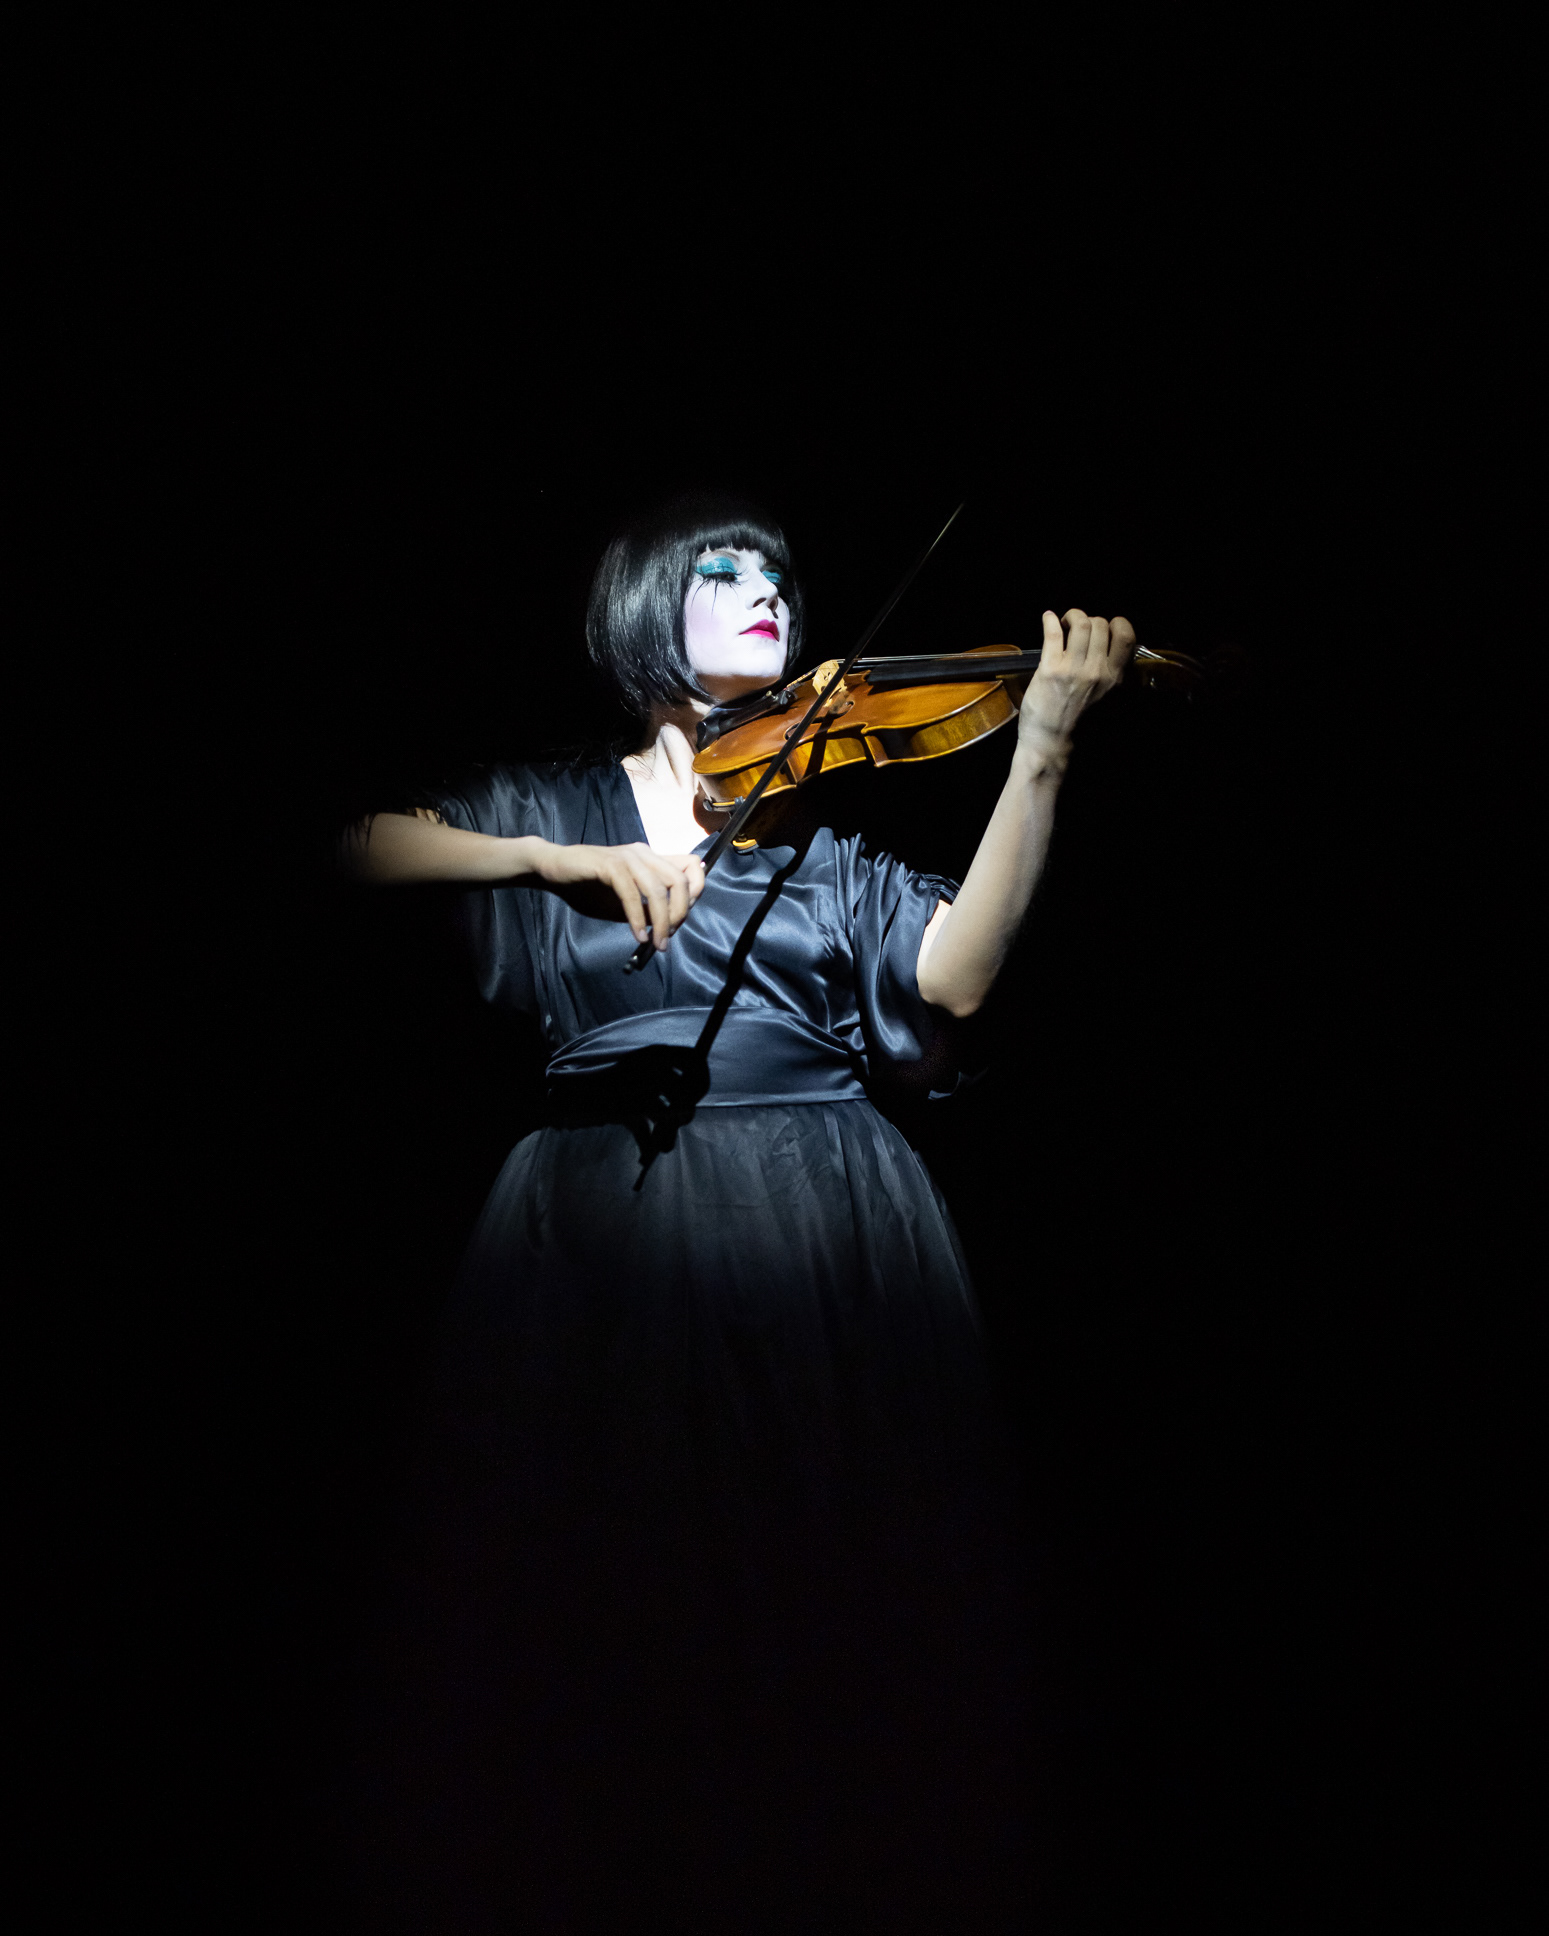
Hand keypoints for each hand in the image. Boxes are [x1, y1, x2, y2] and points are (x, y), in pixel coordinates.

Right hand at [533, 841, 705, 951]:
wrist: (552, 868)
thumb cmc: (586, 885)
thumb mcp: (623, 900)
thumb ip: (645, 907)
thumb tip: (666, 926)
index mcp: (651, 858)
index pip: (691, 866)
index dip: (696, 892)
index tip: (680, 919)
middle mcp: (644, 853)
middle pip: (680, 881)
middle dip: (680, 913)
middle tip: (667, 938)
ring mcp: (628, 857)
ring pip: (659, 890)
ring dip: (661, 922)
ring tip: (657, 943)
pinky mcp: (610, 865)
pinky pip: (632, 895)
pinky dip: (637, 919)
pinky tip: (638, 935)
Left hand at [1019, 609, 1136, 750]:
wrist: (1052, 743)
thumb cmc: (1078, 724)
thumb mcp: (1107, 699)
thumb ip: (1112, 675)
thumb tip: (1111, 649)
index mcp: (1114, 678)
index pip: (1126, 636)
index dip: (1116, 623)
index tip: (1106, 626)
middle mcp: (1098, 671)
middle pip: (1100, 624)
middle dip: (1090, 619)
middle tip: (1079, 626)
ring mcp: (1074, 669)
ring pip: (1081, 624)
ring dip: (1072, 616)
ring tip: (1065, 623)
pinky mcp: (1050, 669)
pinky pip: (1054, 633)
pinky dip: (1050, 620)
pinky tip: (1048, 619)